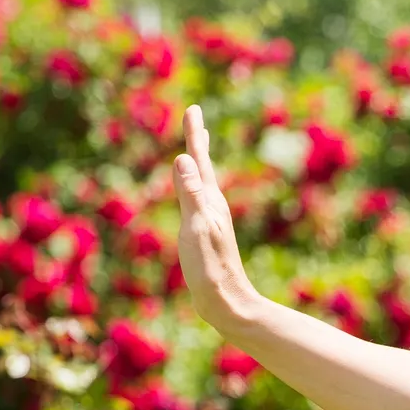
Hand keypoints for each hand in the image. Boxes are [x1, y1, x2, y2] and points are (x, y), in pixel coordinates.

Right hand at [173, 104, 257, 326]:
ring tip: (194, 150)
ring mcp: (211, 221)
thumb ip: (190, 193)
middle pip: (203, 167)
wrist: (226, 301)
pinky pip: (198, 201)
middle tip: (195, 118)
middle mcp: (213, 206)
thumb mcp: (196, 227)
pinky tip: (196, 193)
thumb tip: (182, 158)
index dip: (194, 135)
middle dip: (197, 142)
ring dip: (197, 163)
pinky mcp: (207, 235)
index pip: (199, 160)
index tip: (193, 108)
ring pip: (202, 183)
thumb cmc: (210, 267)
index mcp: (209, 201)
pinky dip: (194, 187)